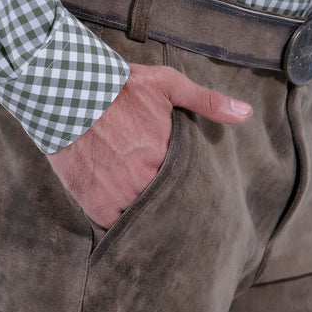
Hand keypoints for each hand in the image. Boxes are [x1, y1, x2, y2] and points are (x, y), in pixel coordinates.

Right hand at [46, 62, 251, 228]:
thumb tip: (245, 113)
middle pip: (168, 206)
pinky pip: (115, 226)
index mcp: (169, 156)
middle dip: (170, 205)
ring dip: (146, 215)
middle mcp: (146, 182)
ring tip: (146, 207)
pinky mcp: (96, 205)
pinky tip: (122, 210)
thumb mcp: (167, 85)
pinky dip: (119, 222)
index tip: (190, 189)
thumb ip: (207, 101)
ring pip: (143, 219)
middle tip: (171, 204)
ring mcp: (121, 197)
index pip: (191, 187)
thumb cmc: (118, 88)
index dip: (190, 189)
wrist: (65, 93)